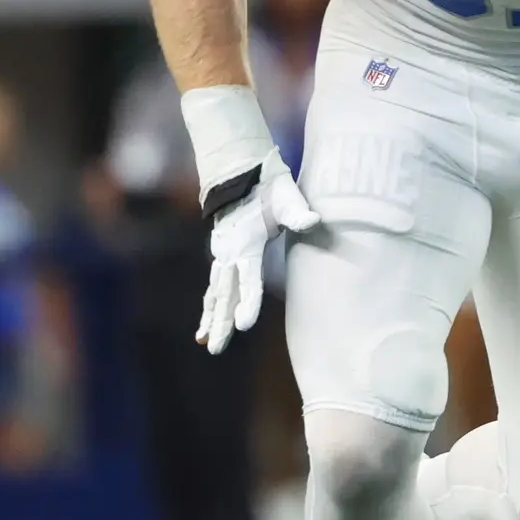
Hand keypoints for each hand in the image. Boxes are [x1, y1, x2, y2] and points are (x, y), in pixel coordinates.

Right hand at [197, 155, 318, 354]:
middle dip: (221, 322)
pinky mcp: (223, 255)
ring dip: (212, 319)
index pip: (248, 278)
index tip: (244, 325)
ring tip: (207, 343)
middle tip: (218, 348)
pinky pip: (215, 287)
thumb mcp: (285, 195)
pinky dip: (210, 308)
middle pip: (226, 294)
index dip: (248, 302)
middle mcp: (229, 252)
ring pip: (217, 294)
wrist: (242, 170)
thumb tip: (314, 221)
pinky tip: (205, 329)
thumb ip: (297, 212)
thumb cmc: (268, 185)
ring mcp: (223, 254)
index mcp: (246, 242)